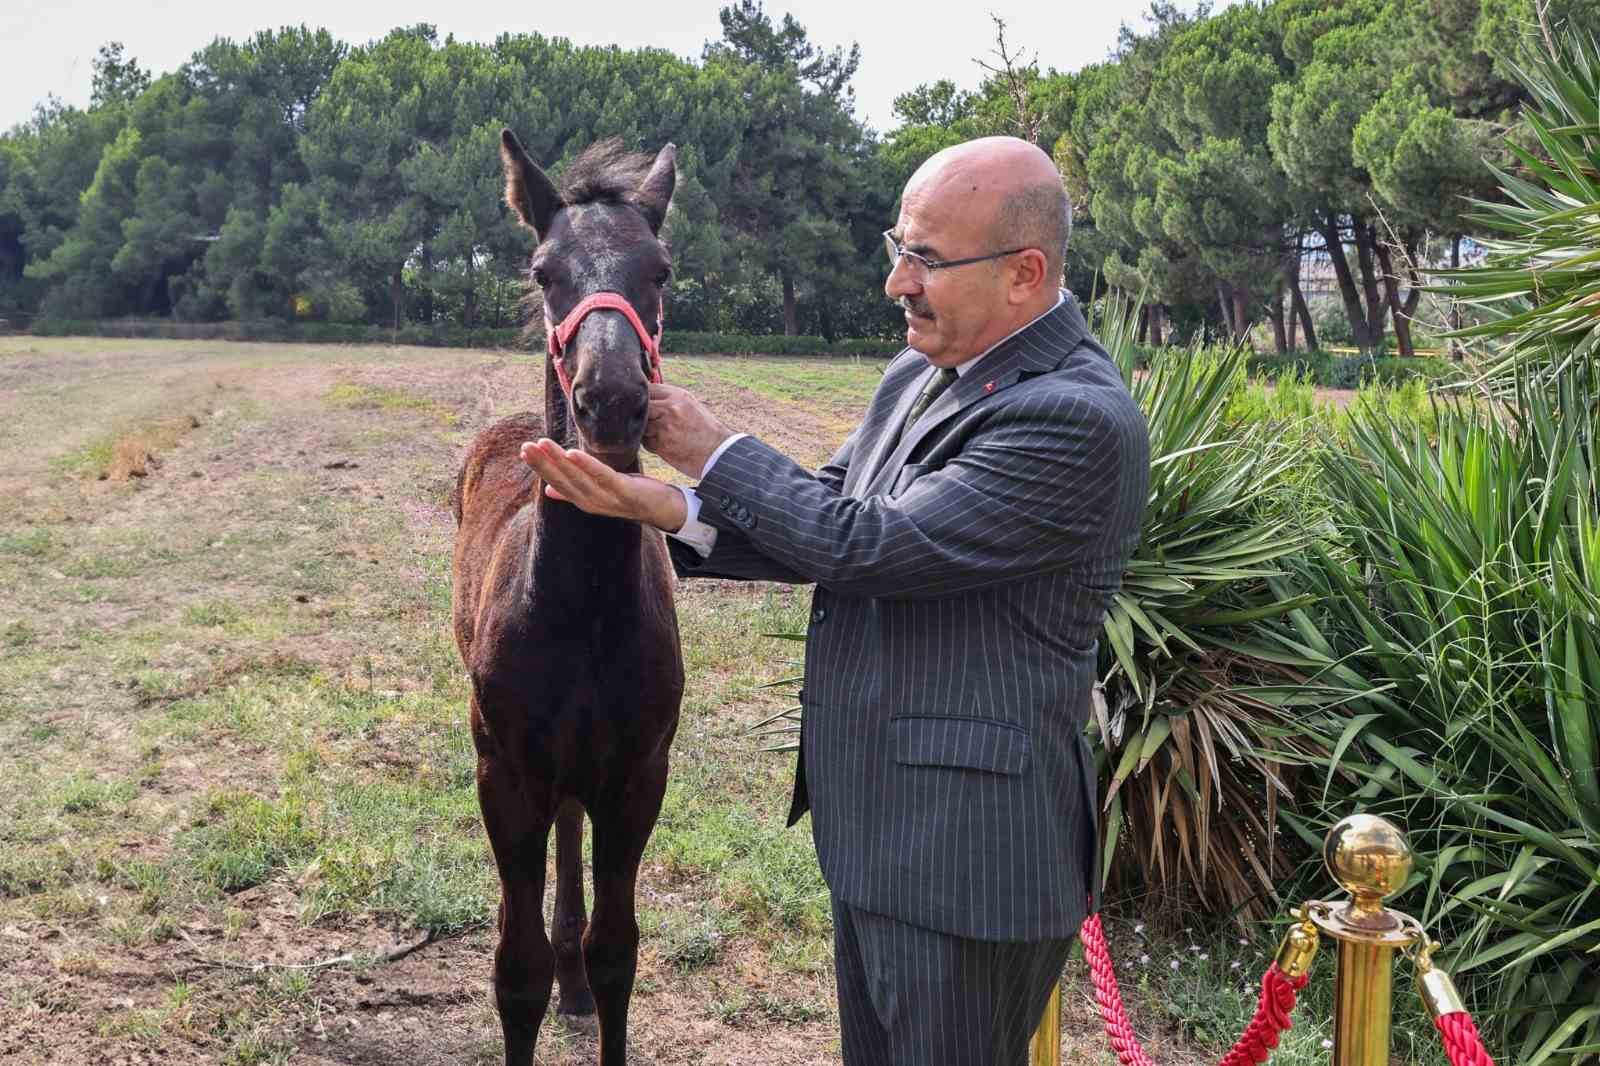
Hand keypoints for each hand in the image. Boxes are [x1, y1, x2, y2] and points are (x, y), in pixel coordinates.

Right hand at [519, 439, 687, 530]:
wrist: (663, 507)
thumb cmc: (630, 495)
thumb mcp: (599, 490)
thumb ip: (574, 490)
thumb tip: (547, 489)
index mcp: (584, 500)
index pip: (555, 482)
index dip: (539, 468)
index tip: (524, 451)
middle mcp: (592, 502)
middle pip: (562, 481)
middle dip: (542, 463)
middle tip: (525, 446)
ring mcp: (607, 498)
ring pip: (577, 478)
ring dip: (558, 460)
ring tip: (543, 443)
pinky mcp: (623, 491)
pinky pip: (601, 476)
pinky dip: (586, 464)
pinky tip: (572, 451)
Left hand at [644, 383, 733, 477]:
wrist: (718, 452)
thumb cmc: (704, 429)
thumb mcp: (690, 405)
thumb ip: (668, 399)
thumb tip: (645, 396)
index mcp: (678, 396)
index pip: (649, 389)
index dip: (644, 397)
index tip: (645, 404)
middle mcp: (670, 409)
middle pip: (641, 407)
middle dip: (642, 414)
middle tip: (651, 421)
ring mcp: (664, 427)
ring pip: (642, 425)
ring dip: (646, 430)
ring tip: (661, 434)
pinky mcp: (662, 445)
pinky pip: (646, 442)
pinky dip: (651, 444)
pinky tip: (665, 444)